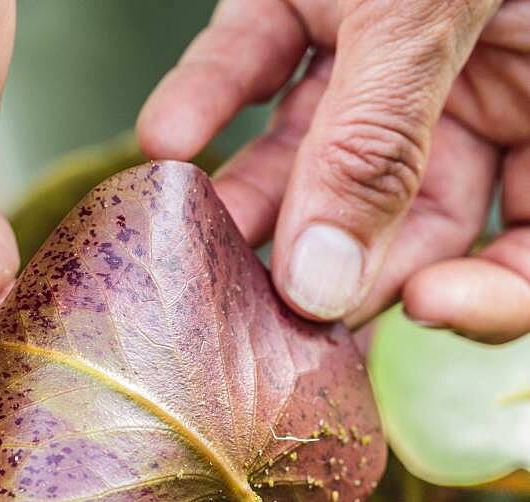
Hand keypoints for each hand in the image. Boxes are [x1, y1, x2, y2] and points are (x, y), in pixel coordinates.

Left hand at [138, 0, 529, 341]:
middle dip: (333, 265)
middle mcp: (461, 92)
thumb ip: (379, 141)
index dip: (484, 297)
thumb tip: (321, 282)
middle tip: (271, 311)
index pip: (525, 247)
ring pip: (314, 158)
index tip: (419, 309)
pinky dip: (208, 97)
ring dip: (252, 202)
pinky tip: (168, 138)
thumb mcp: (429, 9)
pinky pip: (251, 60)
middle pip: (405, 221)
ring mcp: (377, 55)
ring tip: (199, 238)